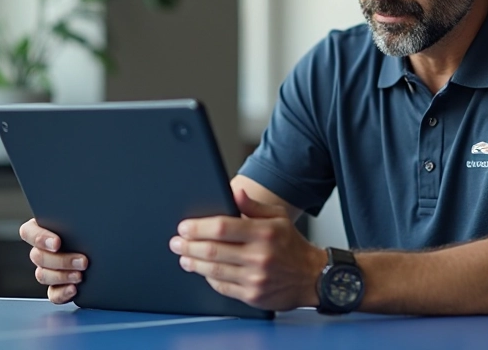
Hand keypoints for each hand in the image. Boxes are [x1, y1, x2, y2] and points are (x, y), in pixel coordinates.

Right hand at [19, 218, 88, 303]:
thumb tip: (86, 214)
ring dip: (62, 276)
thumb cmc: (94, 224)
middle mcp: (42, 249)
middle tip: (83, 261)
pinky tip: (74, 289)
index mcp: (42, 228)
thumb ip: (78, 216)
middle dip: (61, 260)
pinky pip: (52, 294)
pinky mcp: (57, 286)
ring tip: (81, 275)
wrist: (107, 245)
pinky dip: (62, 293)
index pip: (29, 232)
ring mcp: (47, 269)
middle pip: (38, 257)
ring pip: (43, 275)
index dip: (40, 238)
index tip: (57, 243)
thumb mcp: (84, 217)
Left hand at [169, 187, 325, 310]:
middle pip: (213, 250)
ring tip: (183, 256)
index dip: (198, 228)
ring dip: (193, 263)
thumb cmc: (292, 244)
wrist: (311, 277)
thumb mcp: (278, 217)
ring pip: (213, 270)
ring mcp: (255, 278)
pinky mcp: (252, 295)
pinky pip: (222, 286)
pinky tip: (202, 271)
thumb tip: (235, 192)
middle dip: (188, 246)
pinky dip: (208, 278)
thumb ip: (253, 206)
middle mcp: (259, 256)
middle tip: (176, 242)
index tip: (184, 227)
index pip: (222, 227)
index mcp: (264, 232)